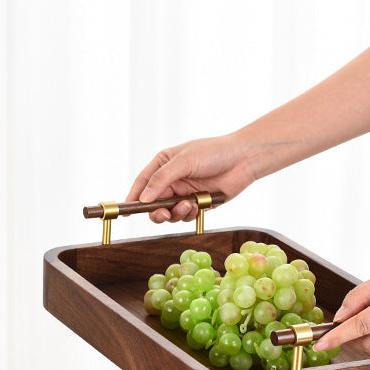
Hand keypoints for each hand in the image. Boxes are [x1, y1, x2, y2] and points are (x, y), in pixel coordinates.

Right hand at [125, 135, 255, 222]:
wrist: (244, 160)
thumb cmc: (214, 152)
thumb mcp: (184, 161)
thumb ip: (162, 180)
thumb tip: (143, 199)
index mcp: (163, 165)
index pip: (142, 184)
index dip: (133, 198)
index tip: (126, 211)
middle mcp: (171, 180)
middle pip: (153, 204)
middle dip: (157, 212)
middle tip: (163, 214)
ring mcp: (183, 193)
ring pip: (169, 213)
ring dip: (176, 213)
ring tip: (188, 205)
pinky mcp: (196, 204)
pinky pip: (185, 217)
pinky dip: (189, 215)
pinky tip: (197, 206)